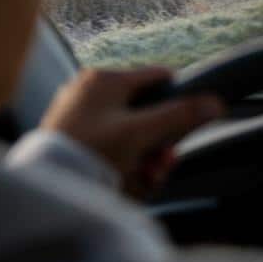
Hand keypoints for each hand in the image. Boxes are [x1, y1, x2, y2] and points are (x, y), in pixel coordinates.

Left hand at [41, 66, 223, 197]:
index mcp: (105, 78)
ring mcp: (77, 113)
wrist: (47, 184)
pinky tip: (126, 181)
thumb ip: (180, 116)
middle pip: (145, 111)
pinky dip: (122, 162)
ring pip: (128, 132)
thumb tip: (215, 103)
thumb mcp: (141, 132)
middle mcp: (89, 89)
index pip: (159, 77)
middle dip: (159, 142)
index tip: (187, 125)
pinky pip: (109, 145)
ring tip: (145, 179)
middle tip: (162, 163)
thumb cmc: (92, 150)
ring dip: (144, 157)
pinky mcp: (70, 137)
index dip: (179, 99)